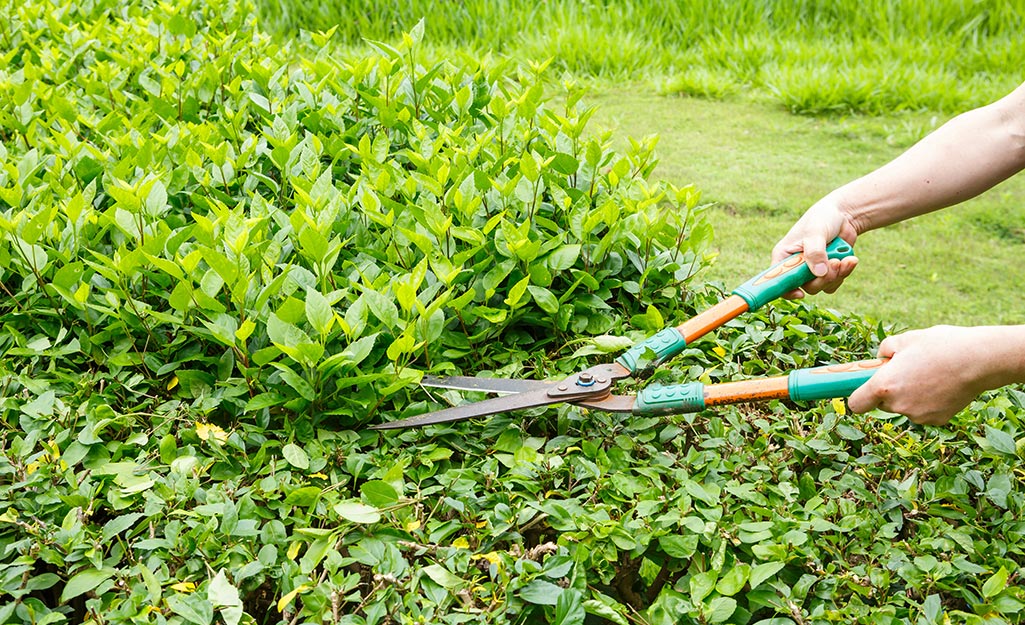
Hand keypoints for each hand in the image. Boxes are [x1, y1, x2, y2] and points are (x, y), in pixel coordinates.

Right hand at [772, 198, 860, 297]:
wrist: (843, 216)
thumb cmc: (821, 219)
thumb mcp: (815, 233)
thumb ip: (815, 252)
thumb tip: (819, 273)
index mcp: (784, 257)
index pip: (777, 279)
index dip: (786, 290)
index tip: (800, 293)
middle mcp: (795, 267)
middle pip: (805, 287)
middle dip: (823, 279)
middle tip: (835, 263)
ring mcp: (812, 271)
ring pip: (821, 287)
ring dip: (837, 275)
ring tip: (846, 259)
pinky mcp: (827, 272)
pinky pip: (834, 283)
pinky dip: (844, 273)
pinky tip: (849, 259)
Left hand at [847, 326, 1022, 424]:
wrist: (979, 360)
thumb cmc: (940, 345)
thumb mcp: (905, 339)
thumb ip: (885, 350)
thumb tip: (882, 358)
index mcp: (884, 385)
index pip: (856, 403)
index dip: (857, 396)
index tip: (860, 390)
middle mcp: (897, 405)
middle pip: (882, 403)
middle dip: (888, 391)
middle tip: (905, 372)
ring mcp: (918, 415)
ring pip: (904, 407)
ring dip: (909, 396)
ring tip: (929, 375)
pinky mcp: (936, 421)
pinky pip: (923, 412)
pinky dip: (928, 402)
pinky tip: (941, 385)